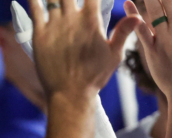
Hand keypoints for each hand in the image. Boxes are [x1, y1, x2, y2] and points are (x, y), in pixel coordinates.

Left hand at [23, 0, 140, 97]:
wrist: (70, 94)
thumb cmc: (93, 77)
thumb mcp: (113, 55)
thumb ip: (123, 32)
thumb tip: (137, 15)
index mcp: (91, 21)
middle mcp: (72, 19)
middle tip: (71, 0)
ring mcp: (54, 26)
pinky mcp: (39, 36)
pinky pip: (35, 10)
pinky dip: (34, 1)